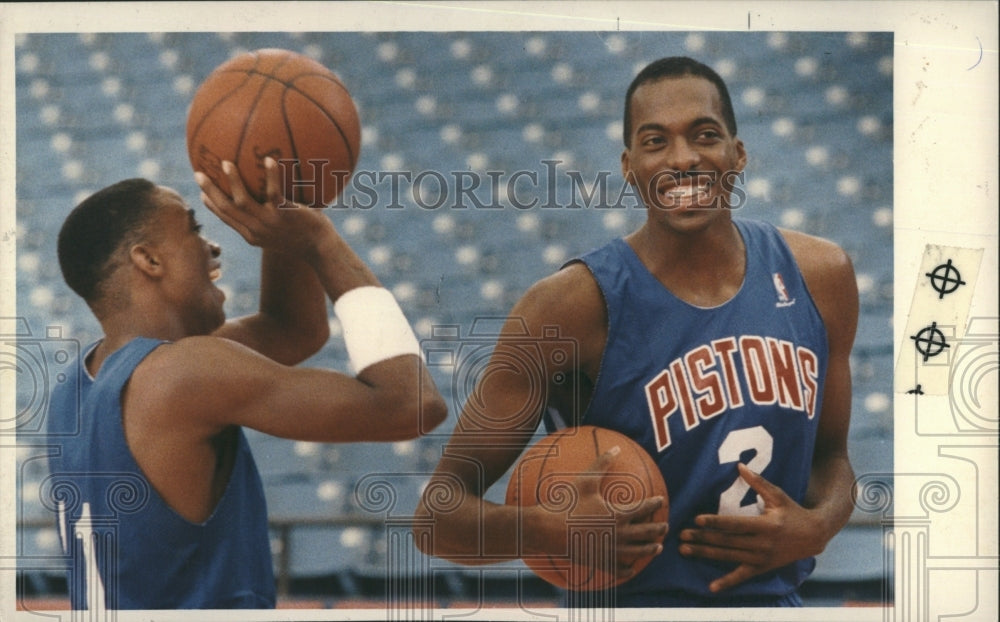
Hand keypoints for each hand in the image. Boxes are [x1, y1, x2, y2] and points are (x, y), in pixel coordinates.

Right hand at [195, 158, 333, 255]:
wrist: (321, 250)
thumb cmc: (305, 239)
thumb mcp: (283, 232)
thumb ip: (271, 218)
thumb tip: (268, 198)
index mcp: (253, 235)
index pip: (227, 219)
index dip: (212, 206)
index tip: (201, 193)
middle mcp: (257, 230)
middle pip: (226, 209)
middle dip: (210, 191)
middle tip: (199, 174)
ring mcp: (269, 223)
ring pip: (242, 202)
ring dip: (233, 182)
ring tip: (226, 163)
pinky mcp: (284, 215)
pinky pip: (273, 192)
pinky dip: (270, 176)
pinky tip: (269, 160)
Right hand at [552, 446, 668, 581]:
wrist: (549, 530)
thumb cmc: (568, 503)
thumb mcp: (585, 480)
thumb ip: (602, 463)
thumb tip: (615, 447)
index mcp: (617, 514)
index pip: (643, 508)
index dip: (654, 503)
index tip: (661, 500)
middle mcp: (619, 534)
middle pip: (645, 532)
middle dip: (658, 529)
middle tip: (666, 527)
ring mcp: (610, 550)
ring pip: (637, 552)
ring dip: (649, 549)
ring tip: (658, 548)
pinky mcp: (600, 561)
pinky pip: (618, 568)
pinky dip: (627, 569)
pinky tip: (631, 568)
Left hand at [678, 463, 825, 592]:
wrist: (813, 536)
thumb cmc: (793, 511)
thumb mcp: (778, 495)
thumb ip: (758, 482)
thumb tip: (740, 465)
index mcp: (766, 525)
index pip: (735, 524)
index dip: (716, 522)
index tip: (697, 519)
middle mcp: (763, 544)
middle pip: (727, 542)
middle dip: (703, 538)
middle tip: (681, 535)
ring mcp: (762, 558)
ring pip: (729, 557)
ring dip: (705, 554)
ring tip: (684, 550)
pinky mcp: (762, 568)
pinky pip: (742, 577)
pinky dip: (727, 583)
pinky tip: (711, 587)